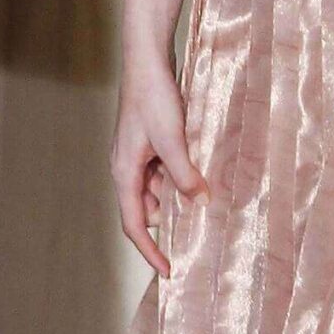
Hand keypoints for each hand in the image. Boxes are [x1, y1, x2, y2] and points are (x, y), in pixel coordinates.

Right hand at [111, 48, 208, 276]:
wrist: (147, 61)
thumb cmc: (153, 98)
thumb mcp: (172, 139)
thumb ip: (185, 174)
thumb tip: (202, 202)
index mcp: (124, 173)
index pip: (135, 225)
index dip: (150, 251)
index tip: (169, 271)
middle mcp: (128, 169)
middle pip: (148, 210)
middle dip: (172, 221)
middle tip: (204, 230)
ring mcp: (139, 156)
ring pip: (160, 191)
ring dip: (180, 197)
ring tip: (209, 200)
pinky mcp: (151, 144)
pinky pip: (166, 172)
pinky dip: (183, 178)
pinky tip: (203, 173)